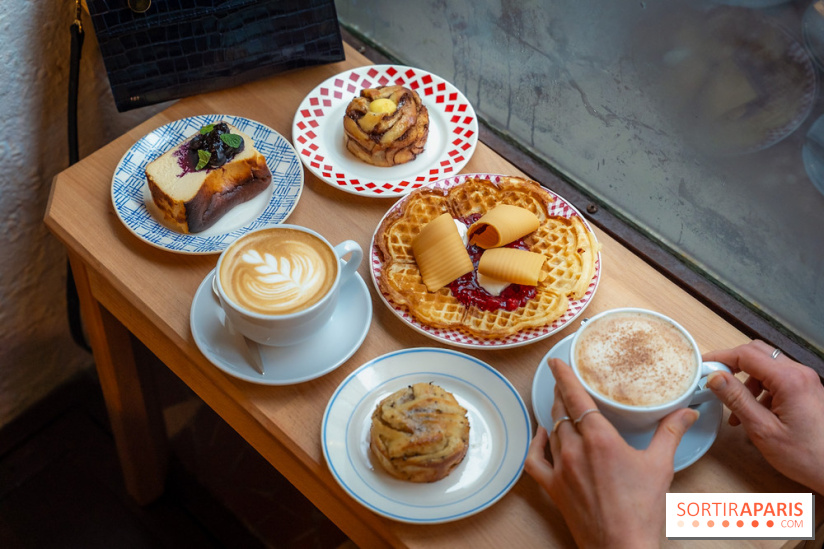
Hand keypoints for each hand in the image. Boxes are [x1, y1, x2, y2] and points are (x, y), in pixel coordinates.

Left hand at [524, 358, 698, 548]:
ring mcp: (560, 469)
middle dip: (561, 392)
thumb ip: (671, 433)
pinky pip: (535, 460)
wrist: (622, 547)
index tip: (556, 360)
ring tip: (560, 404)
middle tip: (564, 380)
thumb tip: (686, 411)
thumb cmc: (642, 511)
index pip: (576, 396)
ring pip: (552, 430)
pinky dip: (536, 444)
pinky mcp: (553, 488)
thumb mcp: (661, 466)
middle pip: (561, 410)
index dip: (563, 375)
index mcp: (600, 439)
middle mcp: (574, 449)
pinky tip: (542, 435)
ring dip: (555, 414)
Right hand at [704, 340, 823, 493]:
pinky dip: (760, 389)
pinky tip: (754, 412)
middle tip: (714, 380)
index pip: (746, 354)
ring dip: (746, 379)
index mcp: (789, 380)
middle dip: (732, 364)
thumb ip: (737, 400)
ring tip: (736, 406)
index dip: (720, 357)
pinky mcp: (807, 390)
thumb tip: (715, 377)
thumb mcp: (763, 429)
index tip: (702, 365)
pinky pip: (778, 379)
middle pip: (757, 353)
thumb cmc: (807, 456)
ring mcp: (806, 381)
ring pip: (767, 366)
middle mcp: (800, 374)